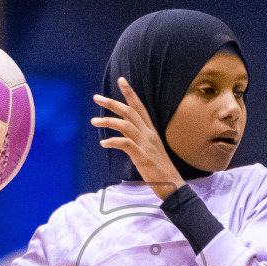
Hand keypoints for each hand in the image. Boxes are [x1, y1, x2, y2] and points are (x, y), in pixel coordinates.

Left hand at [92, 78, 184, 196]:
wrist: (172, 185)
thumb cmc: (160, 169)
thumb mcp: (150, 149)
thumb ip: (139, 139)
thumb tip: (125, 134)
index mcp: (151, 131)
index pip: (140, 107)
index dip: (130, 93)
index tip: (121, 80)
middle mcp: (149, 134)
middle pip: (130, 112)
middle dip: (112, 103)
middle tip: (96, 97)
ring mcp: (146, 145)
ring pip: (125, 125)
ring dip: (108, 121)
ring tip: (94, 121)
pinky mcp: (142, 157)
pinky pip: (125, 144)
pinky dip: (113, 141)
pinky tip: (103, 143)